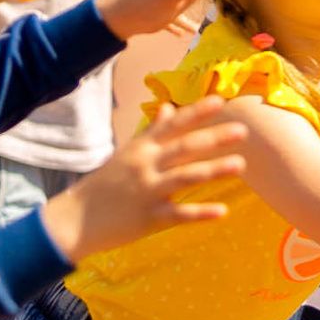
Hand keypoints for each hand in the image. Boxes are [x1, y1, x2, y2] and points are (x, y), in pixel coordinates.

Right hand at [39, 97, 247, 261]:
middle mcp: (145, 165)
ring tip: (240, 164)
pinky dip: (200, 213)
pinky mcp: (147, 218)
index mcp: (142, 148)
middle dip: (214, 138)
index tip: (220, 100)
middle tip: (243, 130)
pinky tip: (222, 211)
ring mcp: (146, 191)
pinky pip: (177, 216)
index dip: (196, 112)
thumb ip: (152, 131)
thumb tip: (170, 107)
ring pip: (185, 177)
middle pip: (184, 147)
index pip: (173, 125)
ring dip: (214, 170)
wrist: (75, 218)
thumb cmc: (105, 184)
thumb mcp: (127, 152)